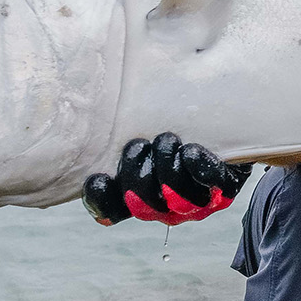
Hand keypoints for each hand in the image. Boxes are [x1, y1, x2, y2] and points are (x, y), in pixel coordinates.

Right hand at [81, 133, 251, 225]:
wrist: (224, 123)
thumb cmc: (171, 120)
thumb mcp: (139, 120)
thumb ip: (117, 120)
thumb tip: (75, 90)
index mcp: (138, 196)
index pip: (112, 210)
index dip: (102, 201)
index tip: (98, 178)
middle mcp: (166, 206)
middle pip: (142, 204)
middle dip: (136, 174)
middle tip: (138, 146)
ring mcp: (196, 201)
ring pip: (176, 200)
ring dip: (166, 169)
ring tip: (166, 140)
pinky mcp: (225, 187)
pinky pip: (212, 183)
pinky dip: (198, 168)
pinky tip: (189, 151)